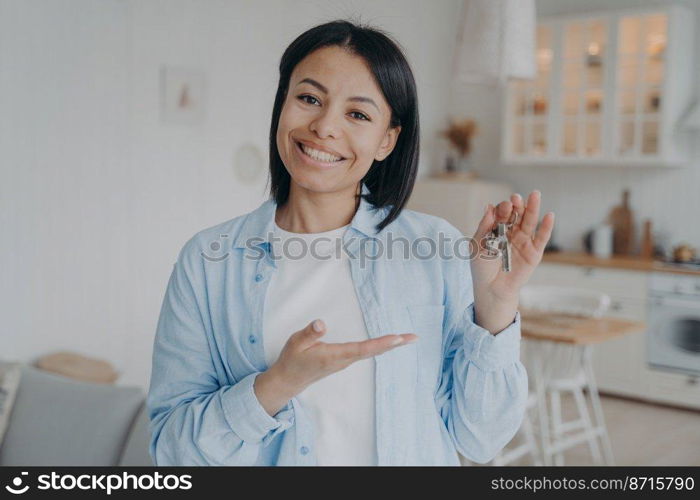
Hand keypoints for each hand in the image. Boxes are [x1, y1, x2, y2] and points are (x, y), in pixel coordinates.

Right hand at [254, 319, 416, 415]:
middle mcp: (343, 360)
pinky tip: (388, 343)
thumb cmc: (292, 360)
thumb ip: (309, 333)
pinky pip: (366, 352)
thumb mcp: (296, 343)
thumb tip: (321, 323)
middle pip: (373, 351)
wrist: (289, 380)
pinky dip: (379, 346)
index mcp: (334, 356)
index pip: (362, 349)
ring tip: (406, 338)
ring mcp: (345, 361)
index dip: (381, 343)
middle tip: (414, 337)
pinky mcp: (344, 360)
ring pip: (371, 352)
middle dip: (393, 344)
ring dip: (389, 345)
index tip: (397, 339)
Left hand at [470, 190, 554, 331]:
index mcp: (497, 229)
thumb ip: (484, 227)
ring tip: (535, 195)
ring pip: (530, 222)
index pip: (502, 213)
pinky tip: (549, 216)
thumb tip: (488, 206)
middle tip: (516, 197)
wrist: (491, 289)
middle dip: (517, 205)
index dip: (503, 208)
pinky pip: (542, 238)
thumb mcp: (477, 245)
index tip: (503, 205)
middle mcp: (512, 232)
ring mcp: (524, 241)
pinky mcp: (535, 252)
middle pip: (517, 214)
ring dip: (533, 208)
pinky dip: (547, 227)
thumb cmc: (481, 267)